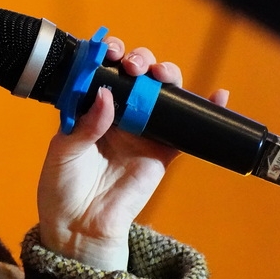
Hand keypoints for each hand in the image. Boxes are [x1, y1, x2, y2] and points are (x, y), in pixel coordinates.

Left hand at [36, 39, 229, 270]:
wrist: (81, 227)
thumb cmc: (62, 188)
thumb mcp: (64, 152)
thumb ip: (86, 124)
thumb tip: (107, 94)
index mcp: (88, 108)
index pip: (103, 70)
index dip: (110, 55)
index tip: (111, 51)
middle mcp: (117, 113)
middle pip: (136, 75)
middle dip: (139, 60)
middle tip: (133, 66)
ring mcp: (142, 130)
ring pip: (161, 92)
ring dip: (167, 74)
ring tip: (162, 75)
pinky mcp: (162, 150)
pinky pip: (185, 127)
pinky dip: (203, 108)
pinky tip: (217, 95)